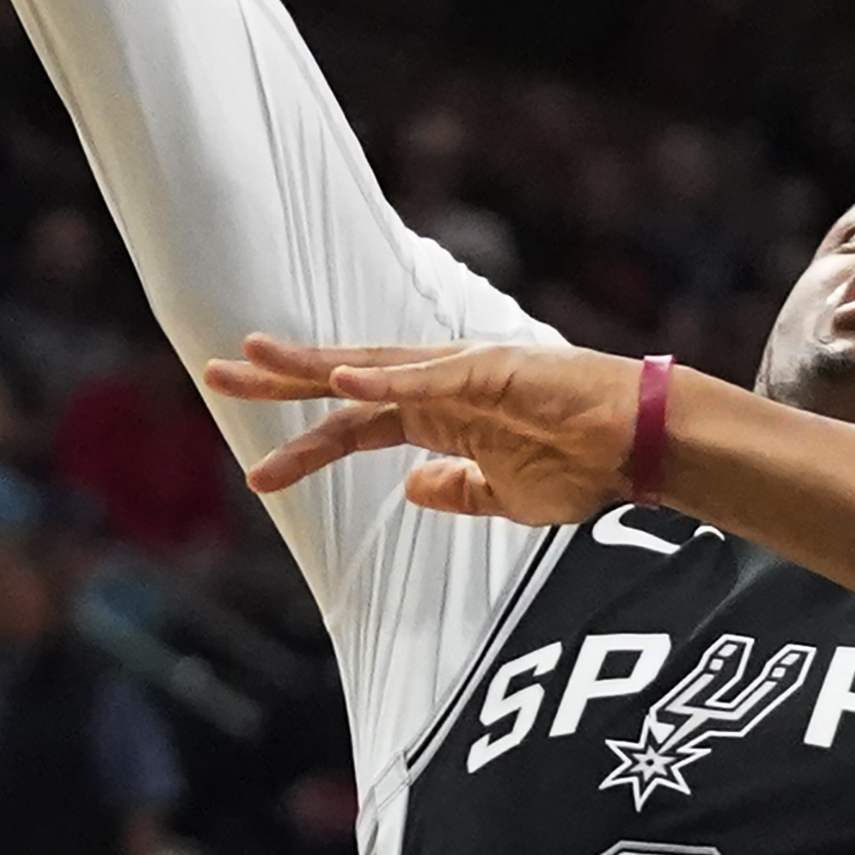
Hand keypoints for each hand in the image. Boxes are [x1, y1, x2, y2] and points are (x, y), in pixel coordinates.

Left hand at [204, 335, 645, 524]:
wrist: (637, 447)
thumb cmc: (583, 465)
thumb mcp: (505, 496)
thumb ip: (457, 491)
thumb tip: (412, 489)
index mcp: (440, 418)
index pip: (355, 426)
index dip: (306, 446)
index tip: (258, 474)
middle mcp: (440, 386)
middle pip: (344, 380)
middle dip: (279, 381)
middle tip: (216, 374)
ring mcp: (461, 374)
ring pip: (369, 365)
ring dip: (309, 364)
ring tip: (253, 358)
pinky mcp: (490, 371)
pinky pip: (425, 376)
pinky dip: (382, 375)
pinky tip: (340, 375)